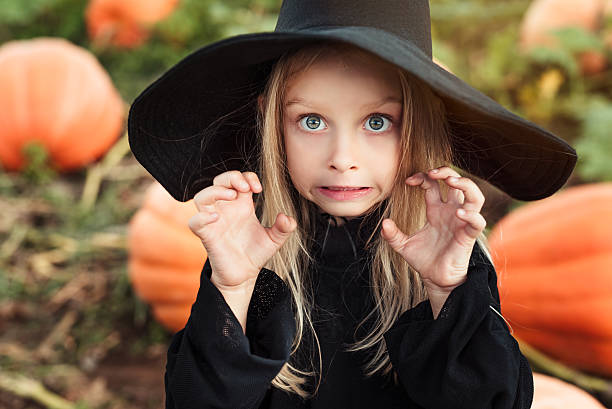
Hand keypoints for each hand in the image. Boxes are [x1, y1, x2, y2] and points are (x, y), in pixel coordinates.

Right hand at [188, 170, 296, 289]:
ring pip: (201, 196)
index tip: (259, 188)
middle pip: (219, 181)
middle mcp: (226, 209)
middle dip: (231, 177)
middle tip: (246, 187)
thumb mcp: (275, 239)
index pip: (239, 180)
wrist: (244, 275)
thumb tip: (286, 217)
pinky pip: (194, 222)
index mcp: (242, 205)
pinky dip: (201, 217)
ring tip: (232, 196)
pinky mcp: (206, 236)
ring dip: (215, 191)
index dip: (247, 177)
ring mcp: (214, 221)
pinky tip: (216, 218)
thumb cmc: (256, 253)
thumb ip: (284, 228)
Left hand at [381, 166, 485, 292]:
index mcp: (435, 210)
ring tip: (451, 182)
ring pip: (475, 196)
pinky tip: (459, 213)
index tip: (408, 181)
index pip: (433, 184)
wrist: (436, 280)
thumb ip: (392, 235)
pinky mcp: (468, 236)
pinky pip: (477, 221)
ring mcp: (461, 222)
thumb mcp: (403, 246)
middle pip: (457, 182)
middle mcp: (450, 212)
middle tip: (432, 173)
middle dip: (446, 172)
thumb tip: (383, 223)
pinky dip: (471, 215)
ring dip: (465, 184)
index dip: (422, 177)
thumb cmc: (424, 260)